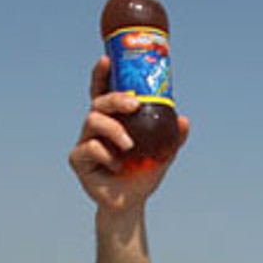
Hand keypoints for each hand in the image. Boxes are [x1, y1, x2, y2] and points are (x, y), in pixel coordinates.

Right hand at [67, 57, 189, 212]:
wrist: (131, 204)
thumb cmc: (142, 174)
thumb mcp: (162, 154)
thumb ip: (172, 138)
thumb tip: (183, 120)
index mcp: (113, 120)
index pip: (104, 92)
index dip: (102, 74)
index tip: (106, 58)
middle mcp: (96, 128)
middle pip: (98, 102)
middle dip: (115, 98)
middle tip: (133, 104)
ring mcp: (85, 142)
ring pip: (92, 121)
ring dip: (113, 130)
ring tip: (129, 146)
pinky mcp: (78, 160)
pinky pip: (88, 148)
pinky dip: (105, 154)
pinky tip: (115, 166)